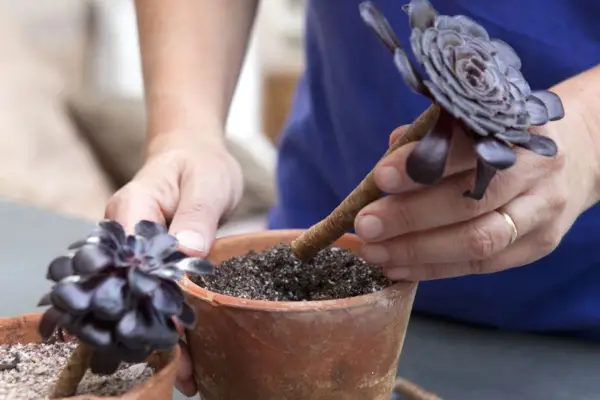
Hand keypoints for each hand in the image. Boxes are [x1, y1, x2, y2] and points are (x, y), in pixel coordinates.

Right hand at [105, 131, 242, 395]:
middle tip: (181, 362)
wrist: (193, 155)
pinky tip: (183, 345)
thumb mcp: (207, 183)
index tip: (174, 326)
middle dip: (149, 324)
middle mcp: (123, 234)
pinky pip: (151, 290)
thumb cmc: (200, 164)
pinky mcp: (147, 261)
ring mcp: (132, 250)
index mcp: (131, 209)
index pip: (129, 258)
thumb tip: (188, 251)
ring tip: (185, 368)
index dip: (148, 294)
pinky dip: (166, 316)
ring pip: (138, 294)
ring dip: (158, 328)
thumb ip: (197, 216)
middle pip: (127, 285)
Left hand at [355, 84, 599, 280]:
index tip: (380, 177)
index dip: (422, 166)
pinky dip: (433, 269)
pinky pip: (481, 266)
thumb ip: (436, 133)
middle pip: (471, 203)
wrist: (580, 154)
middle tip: (366, 223)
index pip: (466, 151)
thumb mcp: (480, 120)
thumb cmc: (510, 135)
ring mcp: (542, 214)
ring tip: (373, 251)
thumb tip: (389, 153)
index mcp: (517, 131)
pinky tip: (396, 266)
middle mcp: (536, 173)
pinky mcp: (538, 246)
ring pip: (478, 242)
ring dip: (417, 250)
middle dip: (410, 217)